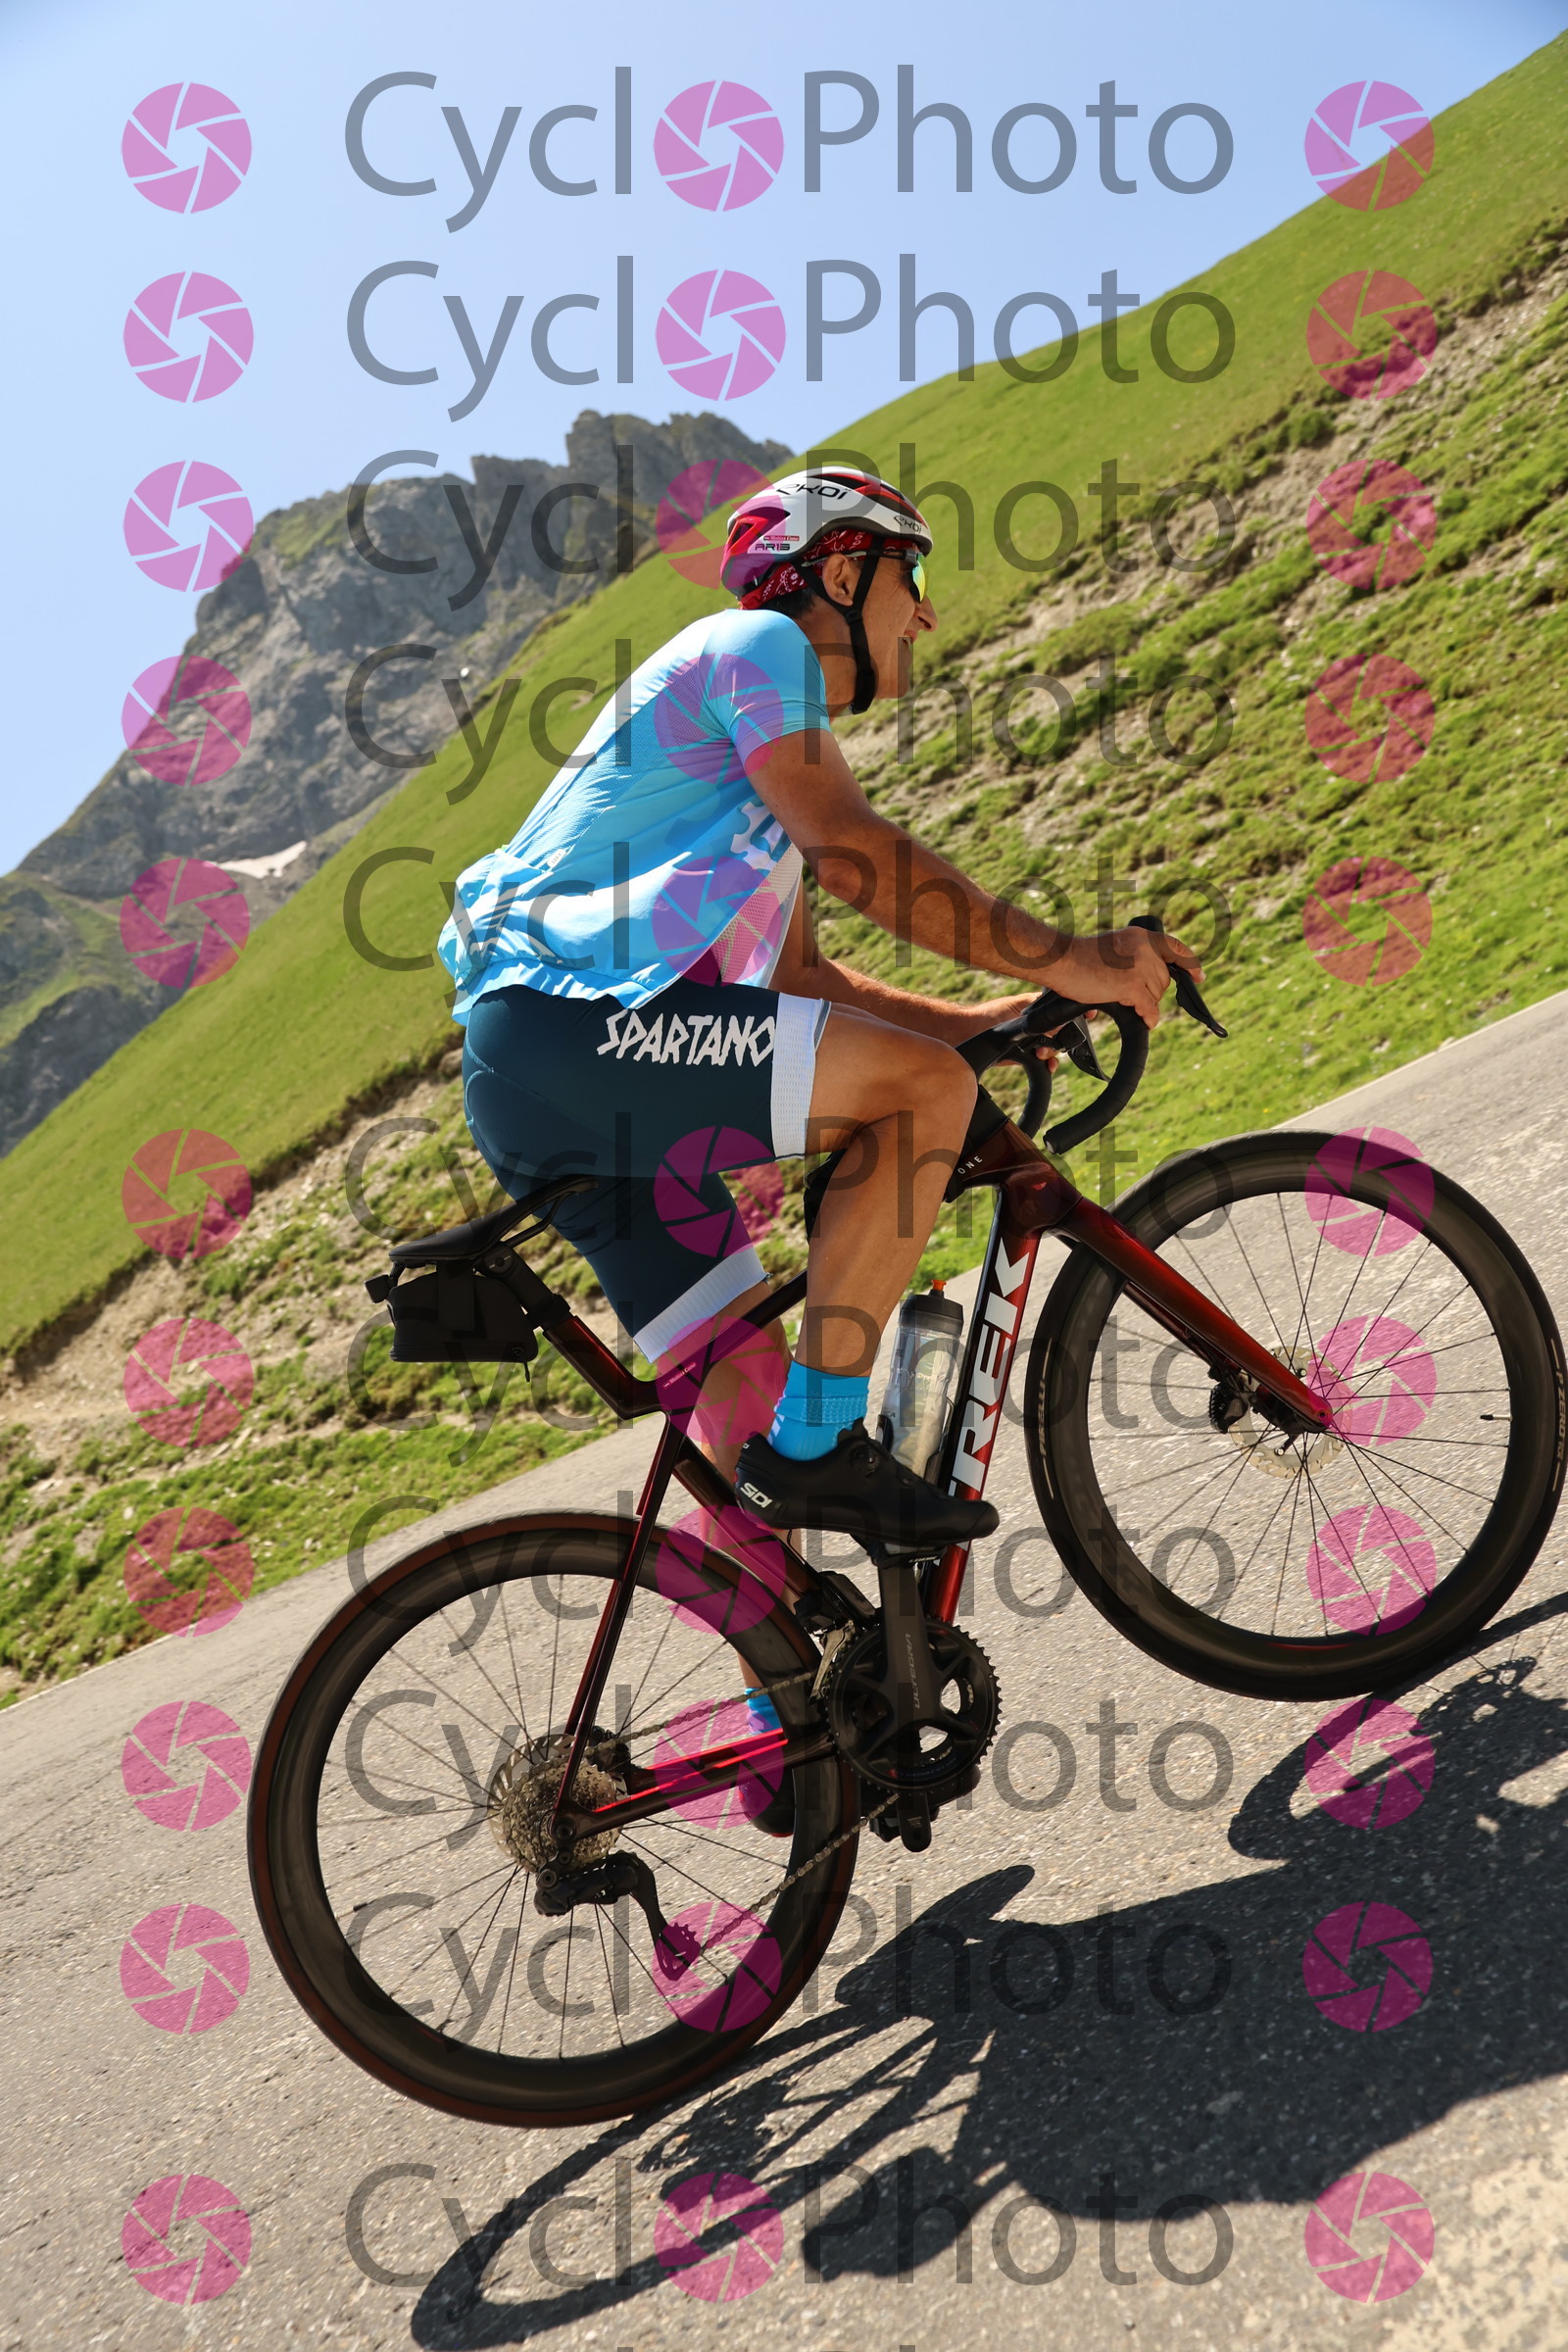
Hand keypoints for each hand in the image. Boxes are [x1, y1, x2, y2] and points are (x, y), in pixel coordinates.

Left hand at [961, 993, 1060, 1064]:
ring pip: (1053, 1049)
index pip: (1059, 1014)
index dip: (1067, 1019)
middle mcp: (1037, 1025)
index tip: (1073, 1023)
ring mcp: (1032, 1041)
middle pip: (1060, 1034)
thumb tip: (1060, 1019)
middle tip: (1047, 1044)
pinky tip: (1048, 1067)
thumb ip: (1039, 1012)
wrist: (970, 1032)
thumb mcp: (1018, 1006)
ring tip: (1040, 1054)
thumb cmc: (990, 1014)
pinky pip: (1043, 1062)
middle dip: (1059, 1041)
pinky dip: (1048, 1065)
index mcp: (1037, 1009)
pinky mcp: (1026, 1056)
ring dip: (1052, 1054)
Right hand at [1045, 929, 1202, 1027]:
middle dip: (1151, 991)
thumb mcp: (1115, 947)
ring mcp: (1140, 966)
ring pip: (1156, 995)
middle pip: (1164, 980)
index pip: (1176, 948)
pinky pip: (1150, 1008)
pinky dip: (1149, 1017)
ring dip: (1143, 1002)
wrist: (1061, 960)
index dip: (1190, 964)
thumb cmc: (1079, 957)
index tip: (1199, 977)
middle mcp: (1145, 948)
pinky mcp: (1132, 985)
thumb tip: (1149, 979)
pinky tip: (1147, 1021)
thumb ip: (1135, 956)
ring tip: (1118, 995)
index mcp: (1142, 936)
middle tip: (1126, 991)